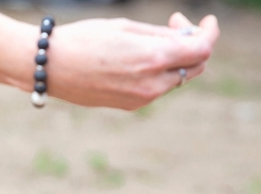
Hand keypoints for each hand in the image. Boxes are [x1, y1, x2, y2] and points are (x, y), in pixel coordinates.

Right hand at [48, 13, 219, 108]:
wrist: (50, 67)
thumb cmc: (84, 39)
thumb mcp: (126, 28)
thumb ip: (161, 35)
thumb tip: (186, 39)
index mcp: (153, 59)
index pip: (202, 50)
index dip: (209, 32)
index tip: (206, 21)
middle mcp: (151, 84)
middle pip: (194, 67)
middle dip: (193, 45)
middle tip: (174, 26)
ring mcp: (141, 99)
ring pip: (175, 79)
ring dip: (175, 59)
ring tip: (152, 41)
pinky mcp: (130, 106)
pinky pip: (156, 89)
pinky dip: (158, 73)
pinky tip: (139, 59)